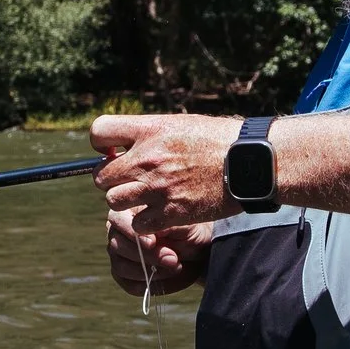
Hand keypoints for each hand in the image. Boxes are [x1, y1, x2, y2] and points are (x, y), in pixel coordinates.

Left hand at [90, 113, 243, 232]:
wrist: (251, 163)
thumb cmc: (220, 140)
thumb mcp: (181, 124)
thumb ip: (150, 134)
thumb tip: (124, 144)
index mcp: (150, 130)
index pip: (99, 132)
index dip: (100, 144)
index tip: (112, 152)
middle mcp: (148, 158)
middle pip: (100, 175)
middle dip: (111, 179)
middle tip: (129, 180)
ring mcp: (157, 187)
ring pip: (113, 201)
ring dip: (125, 201)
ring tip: (143, 198)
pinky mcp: (170, 213)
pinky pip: (137, 224)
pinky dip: (144, 223)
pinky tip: (158, 214)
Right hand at [108, 211, 213, 297]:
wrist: (196, 250)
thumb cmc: (187, 230)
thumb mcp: (181, 223)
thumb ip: (163, 223)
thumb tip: (147, 229)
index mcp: (127, 212)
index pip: (117, 219)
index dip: (132, 233)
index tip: (153, 243)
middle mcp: (117, 233)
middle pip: (117, 246)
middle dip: (147, 255)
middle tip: (173, 259)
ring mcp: (118, 256)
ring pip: (122, 267)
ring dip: (150, 271)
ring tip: (175, 266)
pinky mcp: (125, 277)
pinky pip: (131, 285)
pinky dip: (151, 284)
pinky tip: (168, 277)